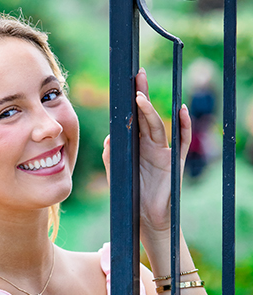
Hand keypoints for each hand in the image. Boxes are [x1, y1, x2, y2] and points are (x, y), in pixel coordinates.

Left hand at [102, 68, 192, 236]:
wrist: (144, 218)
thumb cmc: (130, 195)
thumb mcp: (116, 173)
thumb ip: (111, 155)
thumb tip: (110, 138)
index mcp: (136, 145)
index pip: (133, 118)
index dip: (131, 101)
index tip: (127, 82)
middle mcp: (151, 145)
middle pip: (146, 115)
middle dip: (142, 95)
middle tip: (138, 76)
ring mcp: (163, 151)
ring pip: (157, 126)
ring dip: (150, 111)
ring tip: (141, 97)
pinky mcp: (174, 162)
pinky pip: (181, 140)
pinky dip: (183, 126)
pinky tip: (181, 111)